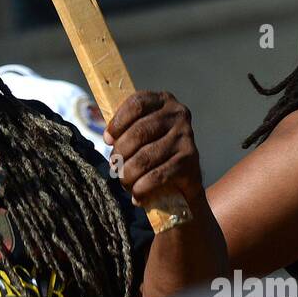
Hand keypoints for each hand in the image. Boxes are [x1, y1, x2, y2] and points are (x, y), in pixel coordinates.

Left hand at [104, 90, 203, 206]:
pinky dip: (143, 188)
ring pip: (146, 156)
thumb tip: (108, 137)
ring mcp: (187, 137)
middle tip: (114, 167)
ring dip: (128, 173)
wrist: (184, 181)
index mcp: (164, 100)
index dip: (117, 122)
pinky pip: (158, 175)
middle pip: (139, 132)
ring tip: (123, 181)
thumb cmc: (154, 149)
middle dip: (120, 153)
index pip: (136, 104)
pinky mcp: (190, 162)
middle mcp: (178, 114)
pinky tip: (137, 196)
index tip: (107, 140)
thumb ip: (126, 127)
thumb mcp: (142, 131)